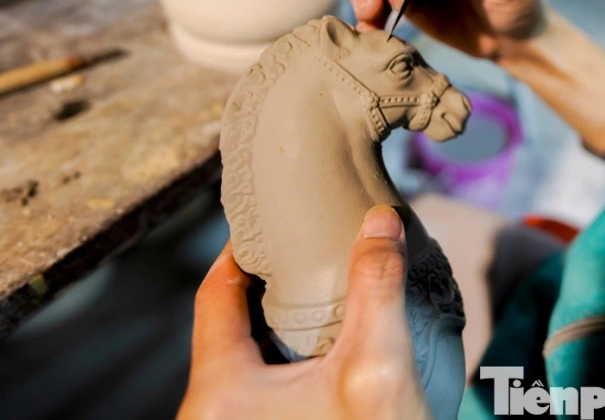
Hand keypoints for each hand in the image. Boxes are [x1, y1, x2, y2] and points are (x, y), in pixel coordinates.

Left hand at [178, 206, 429, 419]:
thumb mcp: (378, 363)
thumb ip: (376, 285)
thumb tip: (378, 220)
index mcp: (219, 393)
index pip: (213, 295)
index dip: (239, 249)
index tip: (267, 222)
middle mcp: (210, 417)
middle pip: (226, 326)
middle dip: (266, 286)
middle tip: (304, 253)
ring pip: (242, 360)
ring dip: (277, 324)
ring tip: (319, 295)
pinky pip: (256, 389)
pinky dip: (283, 358)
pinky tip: (323, 349)